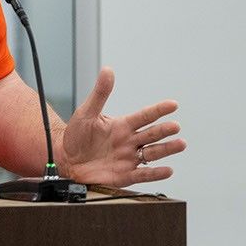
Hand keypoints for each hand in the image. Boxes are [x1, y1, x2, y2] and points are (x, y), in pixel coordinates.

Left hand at [62, 67, 183, 187]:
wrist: (66, 159)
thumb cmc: (76, 135)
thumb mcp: (87, 112)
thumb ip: (100, 93)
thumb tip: (107, 70)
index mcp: (123, 125)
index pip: (145, 116)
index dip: (158, 110)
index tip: (173, 105)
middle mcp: (129, 141)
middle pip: (151, 134)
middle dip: (164, 130)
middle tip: (176, 127)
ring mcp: (128, 158)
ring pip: (152, 153)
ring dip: (166, 149)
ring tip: (180, 144)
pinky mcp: (124, 175)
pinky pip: (143, 175)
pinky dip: (156, 173)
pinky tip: (168, 170)